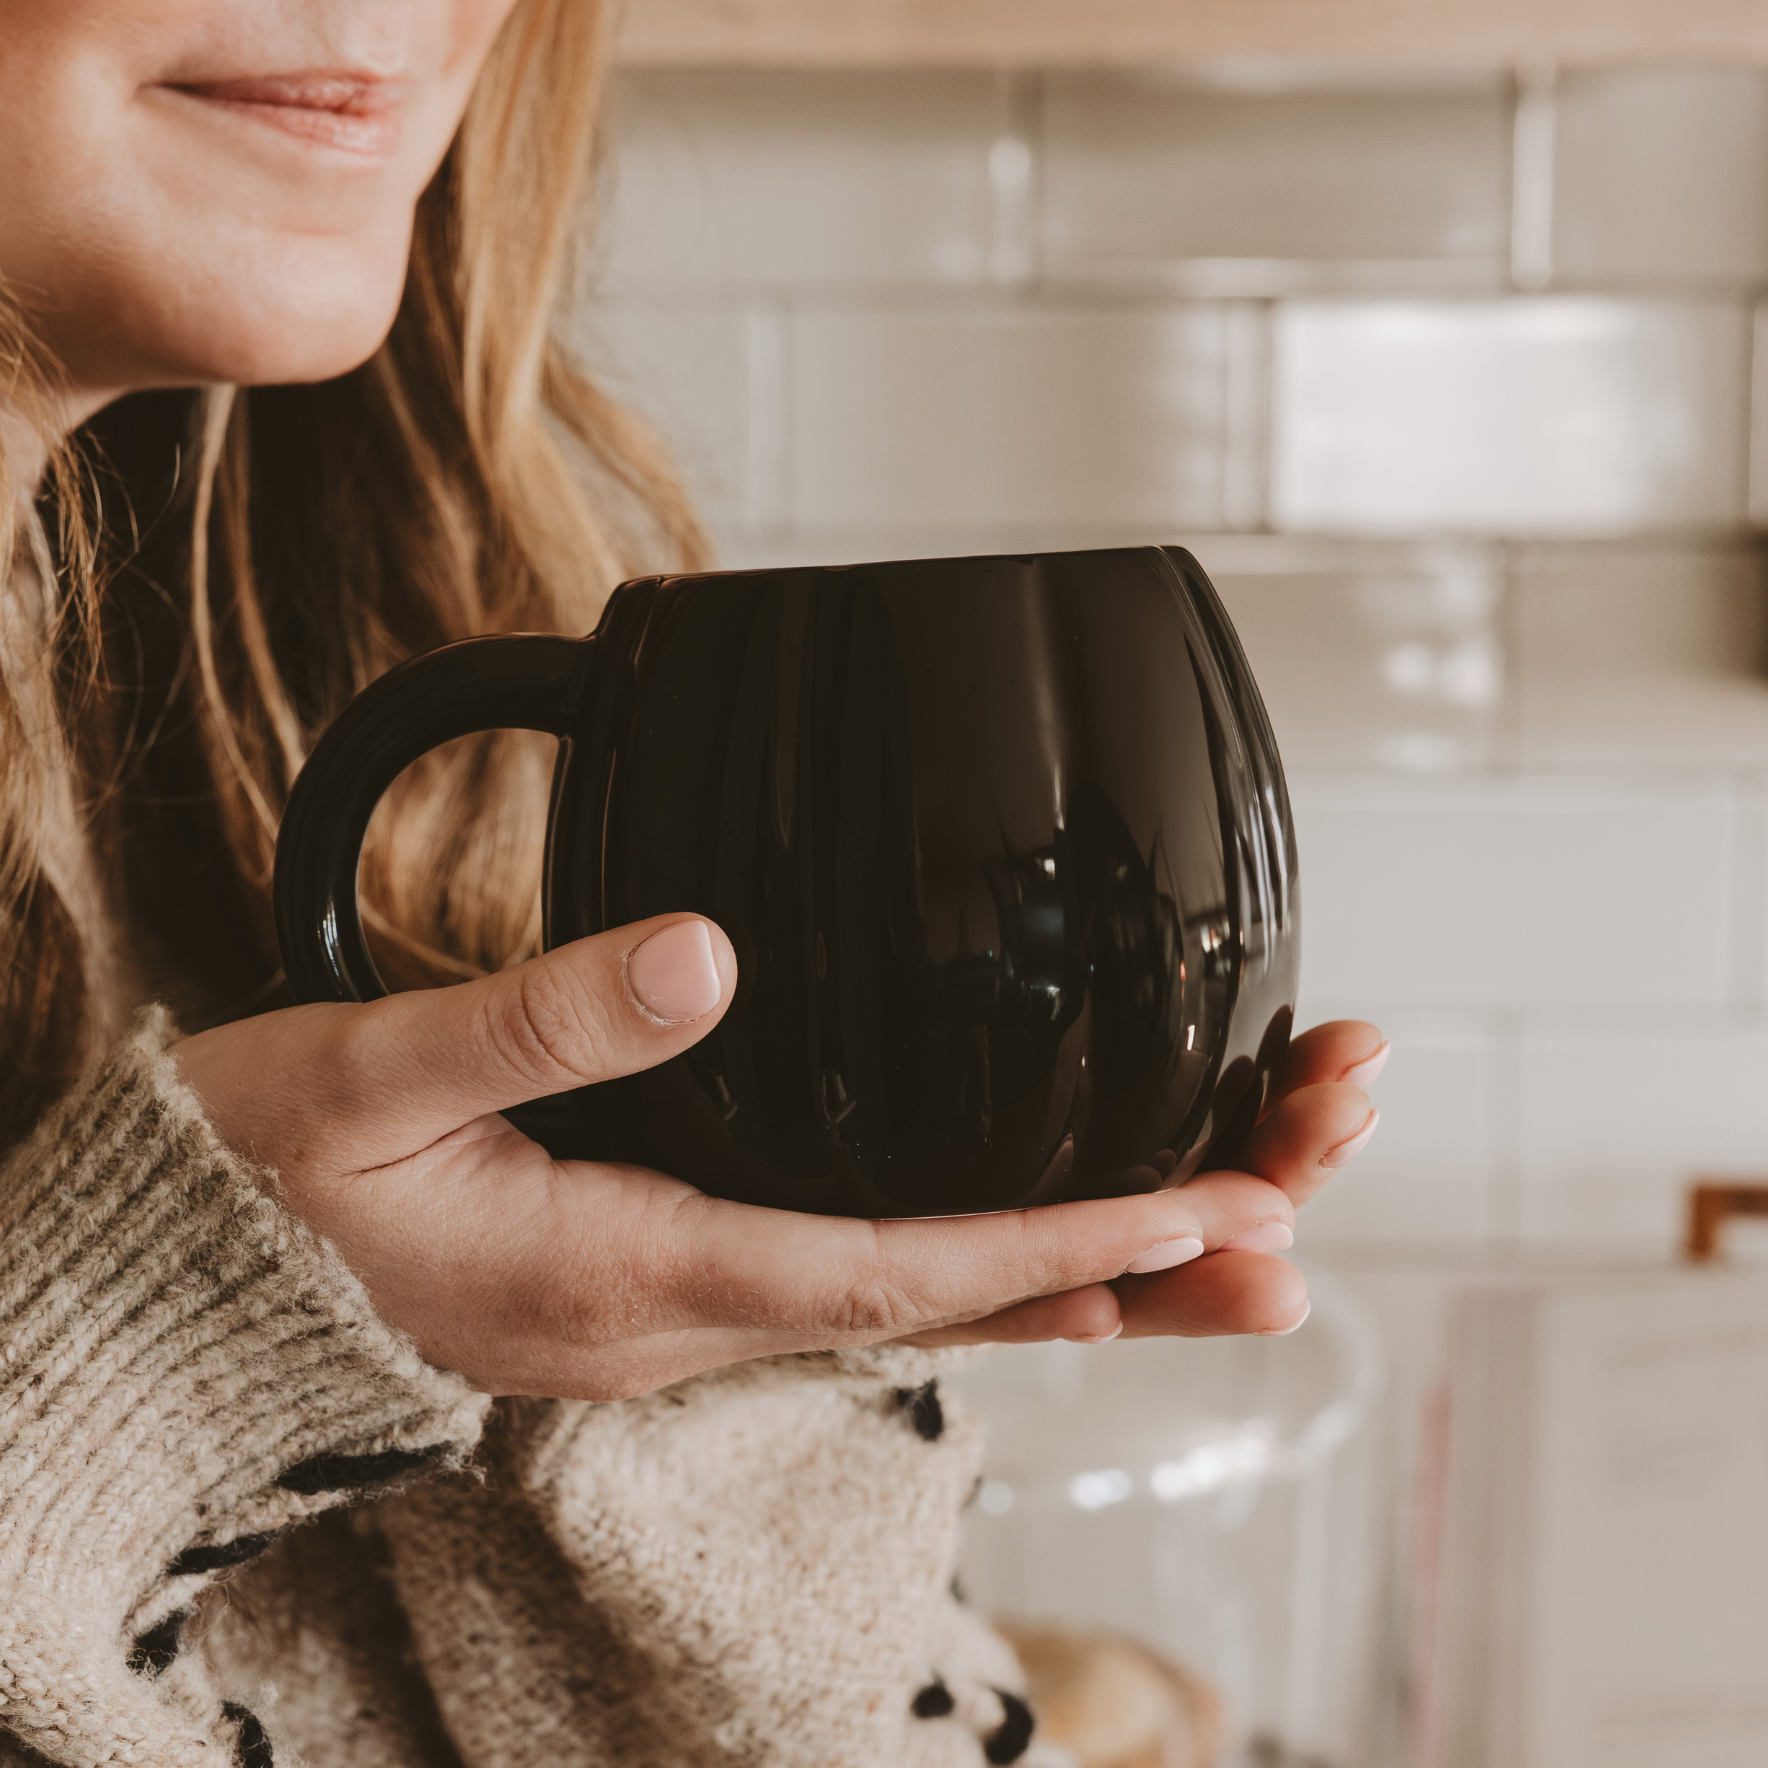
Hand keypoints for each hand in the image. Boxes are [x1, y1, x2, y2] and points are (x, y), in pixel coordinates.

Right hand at [175, 916, 1383, 1399]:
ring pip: (934, 1295)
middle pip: (960, 1300)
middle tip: (1296, 1212)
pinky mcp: (685, 1263)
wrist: (206, 1263)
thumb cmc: (278, 1176)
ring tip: (1241, 1229)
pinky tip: (1064, 1242)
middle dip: (1141, 1259)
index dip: (1071, 1235)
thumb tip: (706, 952)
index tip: (1215, 1200)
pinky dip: (992, 1252)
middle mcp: (694, 1308)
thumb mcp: (375, 1080)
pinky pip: (877, 1271)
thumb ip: (541, 1017)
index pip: (906, 1267)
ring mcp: (697, 1299)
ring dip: (1092, 1264)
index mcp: (640, 1268)